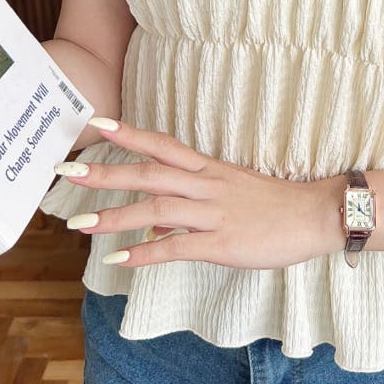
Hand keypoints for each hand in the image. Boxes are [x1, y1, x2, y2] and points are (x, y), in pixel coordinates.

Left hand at [55, 117, 344, 269]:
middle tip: (68, 170)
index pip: (162, 146)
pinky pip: (177, 247)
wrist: (315, 215)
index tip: (97, 124)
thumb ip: (190, 206)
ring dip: (115, 215)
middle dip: (107, 172)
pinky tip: (119, 259)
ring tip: (80, 225)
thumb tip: (153, 224)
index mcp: (209, 170)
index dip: (129, 134)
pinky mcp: (222, 242)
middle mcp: (207, 185)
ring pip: (157, 207)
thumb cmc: (274, 204)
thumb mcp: (231, 195)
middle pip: (150, 173)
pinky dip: (146, 253)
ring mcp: (214, 212)